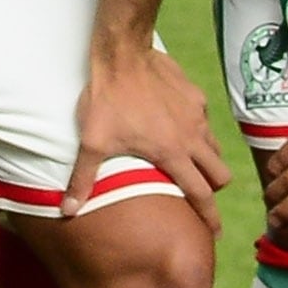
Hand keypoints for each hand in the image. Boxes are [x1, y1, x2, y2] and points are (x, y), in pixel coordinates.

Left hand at [74, 37, 230, 232]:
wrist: (122, 53)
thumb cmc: (107, 99)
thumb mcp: (91, 142)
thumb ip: (82, 179)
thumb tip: (67, 210)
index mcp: (172, 154)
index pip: (201, 195)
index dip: (209, 217)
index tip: (215, 233)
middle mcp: (192, 137)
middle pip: (220, 174)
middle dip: (214, 188)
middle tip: (202, 194)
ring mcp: (198, 114)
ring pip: (216, 147)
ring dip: (207, 159)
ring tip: (190, 162)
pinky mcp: (195, 95)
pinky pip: (204, 119)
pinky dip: (196, 128)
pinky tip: (176, 124)